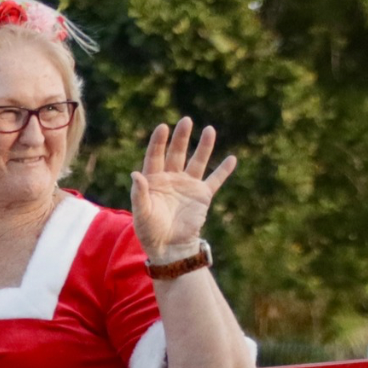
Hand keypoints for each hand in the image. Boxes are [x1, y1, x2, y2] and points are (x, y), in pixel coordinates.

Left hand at [131, 118, 236, 261]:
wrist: (169, 247)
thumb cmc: (149, 231)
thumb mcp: (141, 212)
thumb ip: (138, 193)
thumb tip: (135, 174)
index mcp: (153, 180)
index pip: (155, 156)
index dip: (159, 142)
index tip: (163, 127)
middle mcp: (171, 179)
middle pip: (176, 153)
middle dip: (181, 138)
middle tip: (186, 120)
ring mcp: (188, 185)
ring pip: (197, 161)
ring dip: (204, 147)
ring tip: (210, 129)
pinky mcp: (202, 195)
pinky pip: (215, 180)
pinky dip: (223, 170)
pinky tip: (232, 158)